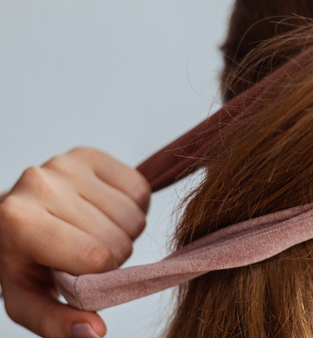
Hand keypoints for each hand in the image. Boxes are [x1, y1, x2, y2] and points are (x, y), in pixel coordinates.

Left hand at [0, 147, 150, 337]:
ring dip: (124, 232)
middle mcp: (39, 182)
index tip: (78, 275)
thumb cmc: (24, 263)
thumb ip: (58, 323)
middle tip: (86, 254)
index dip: (98, 275)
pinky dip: (133, 206)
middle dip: (112, 254)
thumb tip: (95, 331)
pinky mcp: (89, 154)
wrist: (12, 220)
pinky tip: (105, 212)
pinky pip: (139, 187)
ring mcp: (65, 163)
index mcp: (18, 221)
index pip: (96, 257)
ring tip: (95, 233)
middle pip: (118, 237)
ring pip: (133, 214)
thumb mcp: (29, 302)